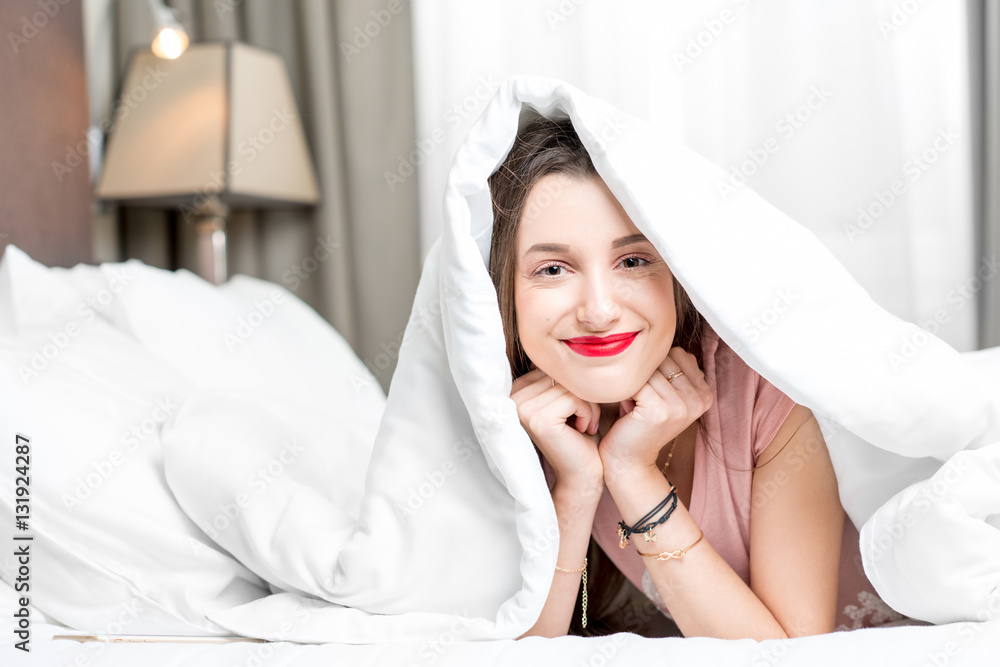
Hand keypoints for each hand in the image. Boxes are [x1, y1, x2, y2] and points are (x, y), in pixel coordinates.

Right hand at [511, 363, 603, 488]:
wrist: (583, 474)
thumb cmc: (579, 435)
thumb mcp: (566, 399)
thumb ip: (558, 375)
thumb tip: (566, 342)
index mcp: (515, 390)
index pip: (552, 367)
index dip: (572, 385)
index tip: (575, 411)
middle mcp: (512, 398)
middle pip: (560, 374)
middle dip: (581, 394)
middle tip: (583, 419)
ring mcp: (522, 409)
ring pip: (569, 385)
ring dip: (587, 404)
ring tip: (584, 424)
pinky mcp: (538, 419)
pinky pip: (574, 397)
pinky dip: (588, 412)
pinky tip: (583, 429)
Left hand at [598, 347, 713, 479]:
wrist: (628, 461)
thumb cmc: (638, 422)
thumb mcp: (664, 394)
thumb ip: (673, 369)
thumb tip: (670, 341)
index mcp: (705, 393)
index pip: (677, 353)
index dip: (656, 367)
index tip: (652, 392)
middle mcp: (699, 399)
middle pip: (663, 359)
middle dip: (645, 374)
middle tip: (640, 400)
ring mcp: (682, 405)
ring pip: (649, 370)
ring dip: (634, 383)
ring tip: (634, 405)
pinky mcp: (661, 410)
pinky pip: (637, 382)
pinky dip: (625, 392)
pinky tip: (626, 409)